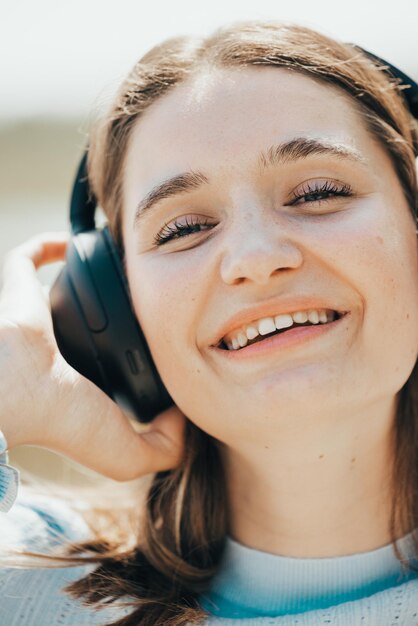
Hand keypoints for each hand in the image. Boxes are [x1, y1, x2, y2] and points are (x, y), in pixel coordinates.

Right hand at [0, 232, 185, 479]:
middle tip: (159, 290)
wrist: (13, 392)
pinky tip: (82, 241)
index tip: (176, 335)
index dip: (144, 350)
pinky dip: (51, 246)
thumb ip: (166, 449)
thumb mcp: (126, 453)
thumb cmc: (64, 420)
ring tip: (129, 261)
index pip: (118, 361)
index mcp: (87, 379)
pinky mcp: (17, 287)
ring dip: (95, 275)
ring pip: (71, 288)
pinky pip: (31, 256)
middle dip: (127, 307)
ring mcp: (40, 315)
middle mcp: (64, 345)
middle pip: (99, 321)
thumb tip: (186, 416)